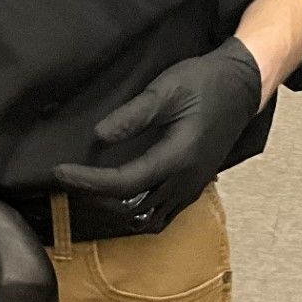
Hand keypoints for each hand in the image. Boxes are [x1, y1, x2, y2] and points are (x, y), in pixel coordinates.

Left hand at [54, 39, 264, 231]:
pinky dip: (135, 214)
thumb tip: (100, 137)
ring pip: (145, 218)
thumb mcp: (166, 90)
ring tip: (87, 189)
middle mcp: (185, 180)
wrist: (242, 86)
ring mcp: (191, 188)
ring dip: (112, 209)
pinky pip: (161, 216)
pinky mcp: (194, 187)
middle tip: (67, 178)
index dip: (88, 181)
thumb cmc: (204, 83)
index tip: (60, 171)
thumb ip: (132, 116)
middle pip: (130, 207)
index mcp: (178, 157)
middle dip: (94, 196)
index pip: (123, 184)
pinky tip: (118, 198)